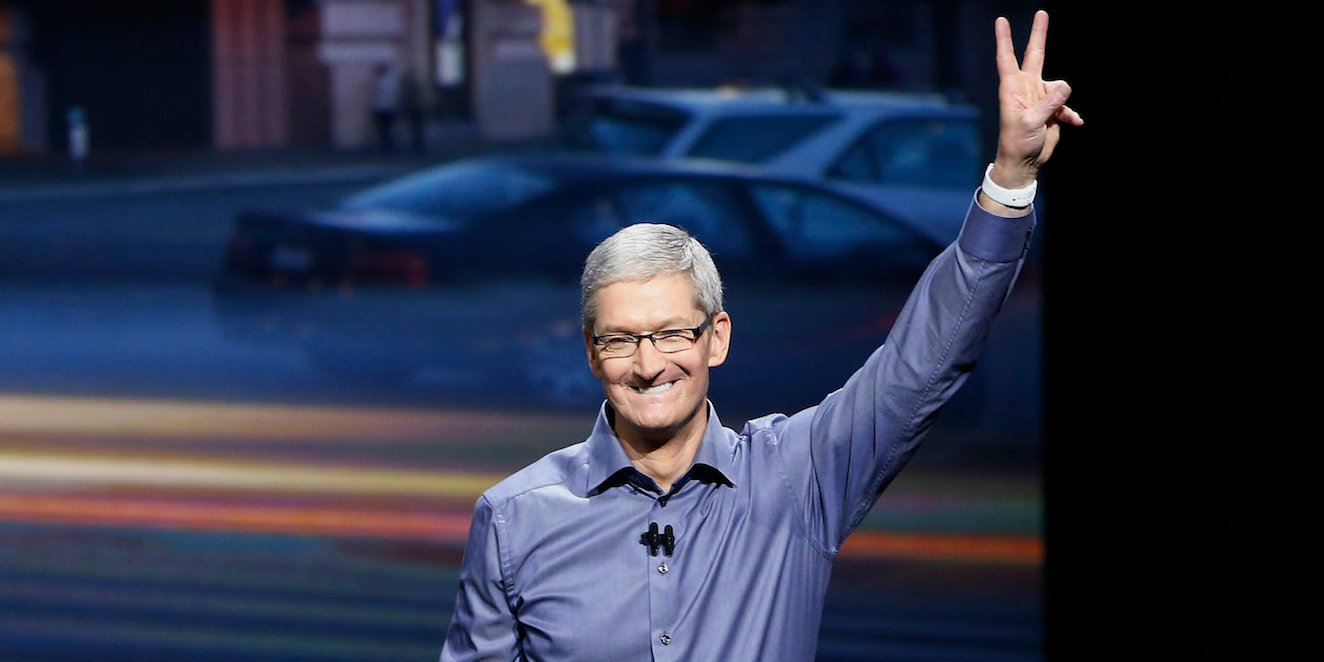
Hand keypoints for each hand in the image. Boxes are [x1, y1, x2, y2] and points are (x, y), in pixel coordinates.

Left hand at [990, 10, 1082, 188]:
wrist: (1025, 163)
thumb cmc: (1017, 142)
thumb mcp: (1031, 122)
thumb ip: (1049, 103)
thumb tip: (1065, 85)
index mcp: (1012, 88)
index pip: (1007, 58)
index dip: (1005, 39)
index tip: (1001, 20)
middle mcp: (1026, 88)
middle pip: (1035, 56)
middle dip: (1039, 35)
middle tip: (1042, 13)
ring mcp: (1040, 98)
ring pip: (1059, 86)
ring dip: (1062, 100)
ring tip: (1058, 117)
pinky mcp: (1052, 109)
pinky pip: (1066, 105)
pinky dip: (1071, 114)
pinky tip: (1075, 122)